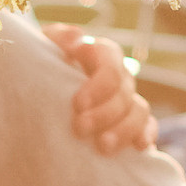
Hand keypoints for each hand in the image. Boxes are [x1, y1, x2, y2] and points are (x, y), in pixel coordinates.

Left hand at [42, 23, 156, 154]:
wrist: (37, 95)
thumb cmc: (39, 67)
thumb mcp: (42, 49)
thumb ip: (56, 39)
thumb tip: (76, 38)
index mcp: (99, 54)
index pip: (110, 65)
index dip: (99, 86)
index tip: (78, 105)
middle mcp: (118, 75)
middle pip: (123, 93)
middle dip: (104, 114)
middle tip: (80, 129)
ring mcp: (127, 99)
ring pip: (138, 111)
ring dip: (124, 130)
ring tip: (103, 147)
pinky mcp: (131, 123)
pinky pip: (147, 126)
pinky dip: (146, 134)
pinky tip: (139, 147)